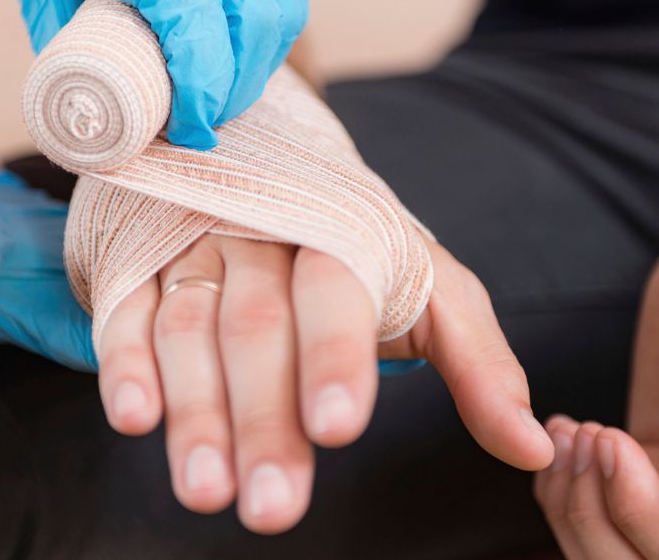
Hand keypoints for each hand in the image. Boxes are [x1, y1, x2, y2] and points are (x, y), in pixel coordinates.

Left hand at [10, 0, 307, 148]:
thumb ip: (68, 37)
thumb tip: (103, 115)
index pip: (191, 13)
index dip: (200, 85)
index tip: (188, 128)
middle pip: (251, 14)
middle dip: (235, 88)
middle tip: (203, 122)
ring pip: (281, 3)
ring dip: (259, 65)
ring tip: (220, 94)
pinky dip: (271, 32)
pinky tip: (239, 54)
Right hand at [98, 233, 553, 533]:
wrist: (268, 150)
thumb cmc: (359, 244)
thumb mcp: (430, 288)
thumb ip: (479, 364)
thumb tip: (534, 449)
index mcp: (340, 236)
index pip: (335, 294)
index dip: (335, 358)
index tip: (337, 429)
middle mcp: (260, 236)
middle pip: (257, 329)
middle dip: (262, 421)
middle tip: (272, 508)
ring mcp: (193, 247)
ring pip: (188, 328)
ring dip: (194, 412)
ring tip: (206, 491)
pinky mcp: (140, 261)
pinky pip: (125, 310)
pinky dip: (124, 362)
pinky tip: (135, 417)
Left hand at [535, 200, 658, 557]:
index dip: (643, 515)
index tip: (613, 440)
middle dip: (596, 515)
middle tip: (583, 436)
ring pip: (615, 541)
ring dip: (572, 501)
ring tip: (569, 430)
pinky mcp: (651, 454)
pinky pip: (600, 499)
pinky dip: (564, 478)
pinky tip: (563, 427)